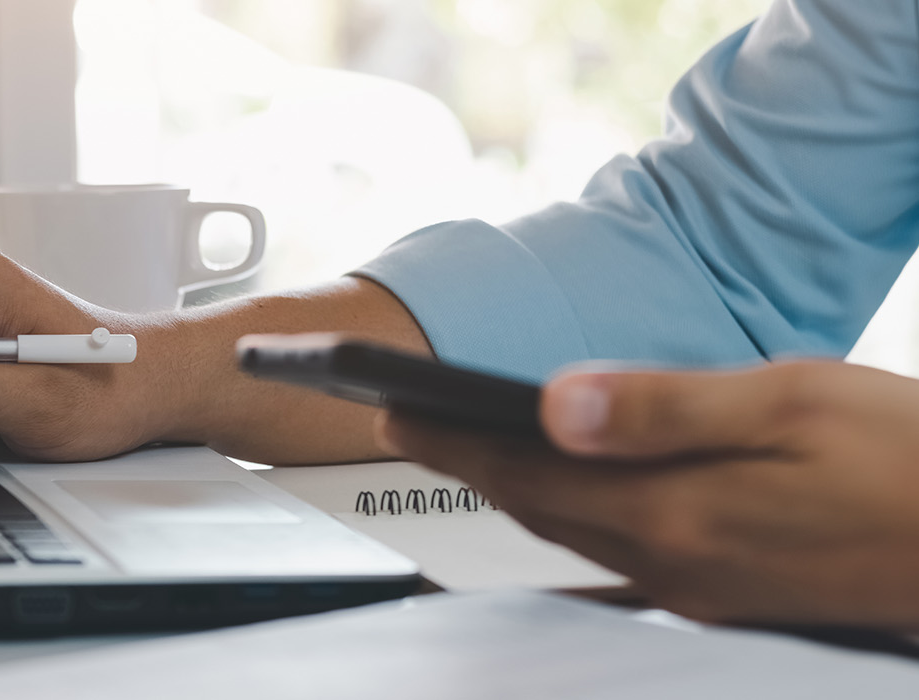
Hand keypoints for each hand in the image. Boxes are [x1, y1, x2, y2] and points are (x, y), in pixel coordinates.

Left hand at [379, 360, 918, 628]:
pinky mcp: (729, 597)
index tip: (384, 406)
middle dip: (465, 465)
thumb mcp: (789, 401)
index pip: (525, 472)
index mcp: (675, 511)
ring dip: (514, 496)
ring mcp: (700, 591)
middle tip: (402, 422)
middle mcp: (673, 564)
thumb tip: (552, 405)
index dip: (448, 438)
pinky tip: (568, 510)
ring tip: (465, 453)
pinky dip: (574, 526)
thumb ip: (663, 405)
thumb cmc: (907, 455)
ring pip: (575, 538)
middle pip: (538, 509)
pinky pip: (621, 561)